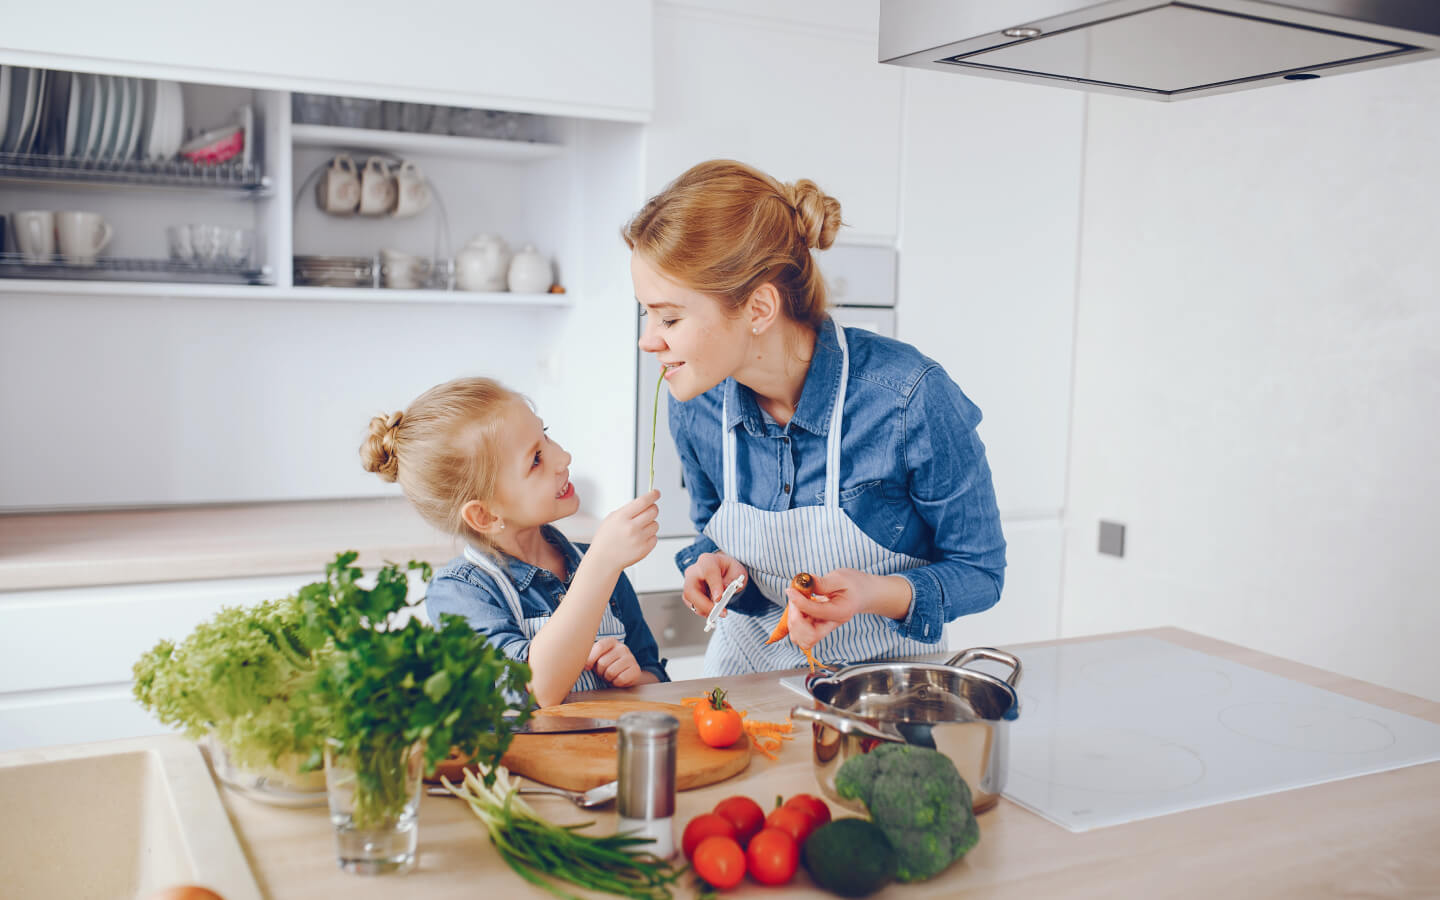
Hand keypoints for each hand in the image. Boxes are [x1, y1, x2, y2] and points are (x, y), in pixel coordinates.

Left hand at [587, 636, 643, 686]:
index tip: (587, 667)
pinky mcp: (635, 670)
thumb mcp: (598, 657)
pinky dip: (616, 683)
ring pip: (611, 672)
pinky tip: (617, 679)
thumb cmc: (607, 665)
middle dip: (600, 672)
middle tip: (603, 672)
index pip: (599, 647)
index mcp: (611, 641)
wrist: (626, 673)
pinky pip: (620, 679)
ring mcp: (631, 658)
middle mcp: (622, 647)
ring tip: (610, 676)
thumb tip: (578, 661)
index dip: (590, 659)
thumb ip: (588, 655)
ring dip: (607, 678)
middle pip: (603, 662)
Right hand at [588, 489, 659, 570]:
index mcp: (622, 517)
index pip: (643, 501)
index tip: (656, 493)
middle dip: (653, 509)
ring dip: (650, 524)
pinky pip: (655, 537)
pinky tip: (639, 539)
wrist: (604, 560)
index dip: (652, 495)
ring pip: (656, 524)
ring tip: (639, 529)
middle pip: (653, 511)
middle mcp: (632, 527)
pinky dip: (649, 536)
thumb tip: (645, 502)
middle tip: (648, 511)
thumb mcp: (612, 518)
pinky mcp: (645, 549)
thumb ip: (628, 509)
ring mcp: (639, 539)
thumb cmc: (606, 539)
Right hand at [681, 552, 748, 617]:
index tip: (719, 599)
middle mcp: (694, 570)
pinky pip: (691, 604)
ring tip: (720, 611)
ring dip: (705, 609)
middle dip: (704, 604)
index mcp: (708, 560)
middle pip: (691, 588)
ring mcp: (689, 582)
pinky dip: (703, 610)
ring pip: (689, 599)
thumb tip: (722, 592)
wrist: (723, 571)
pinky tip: (713, 610)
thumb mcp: (737, 573)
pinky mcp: (688, 593)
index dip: (714, 586)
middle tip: (718, 612)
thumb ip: (731, 581)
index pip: (708, 571)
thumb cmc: (729, 570)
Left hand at [784, 569, 912, 649]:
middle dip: (795, 617)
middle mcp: (831, 625)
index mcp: (840, 613)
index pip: (816, 614)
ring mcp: (823, 629)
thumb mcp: (840, 577)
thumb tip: (803, 583)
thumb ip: (822, 582)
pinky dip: (793, 622)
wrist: (863, 594)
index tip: (791, 590)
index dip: (799, 602)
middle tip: (796, 597)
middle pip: (808, 638)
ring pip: (801, 639)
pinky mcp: (816, 627)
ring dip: (792, 621)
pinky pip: (800, 634)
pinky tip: (798, 606)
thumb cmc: (854, 584)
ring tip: (796, 601)